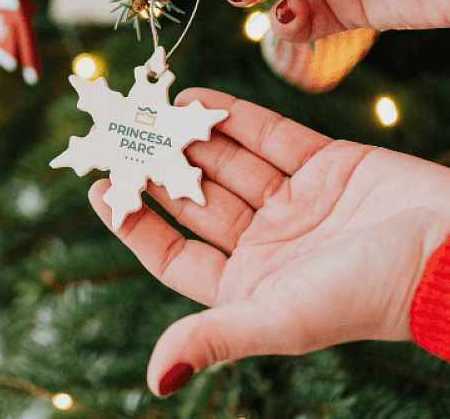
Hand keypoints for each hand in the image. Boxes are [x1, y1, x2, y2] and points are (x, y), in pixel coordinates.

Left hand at [88, 87, 449, 395]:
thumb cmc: (373, 294)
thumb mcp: (284, 319)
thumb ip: (216, 336)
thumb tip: (156, 377)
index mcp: (247, 283)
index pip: (172, 251)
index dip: (134, 222)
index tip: (100, 187)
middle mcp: (265, 242)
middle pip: (194, 200)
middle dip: (157, 168)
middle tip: (118, 134)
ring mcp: (293, 202)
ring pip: (226, 163)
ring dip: (188, 137)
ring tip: (149, 107)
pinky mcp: (324, 165)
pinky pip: (267, 136)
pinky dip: (232, 115)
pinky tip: (196, 96)